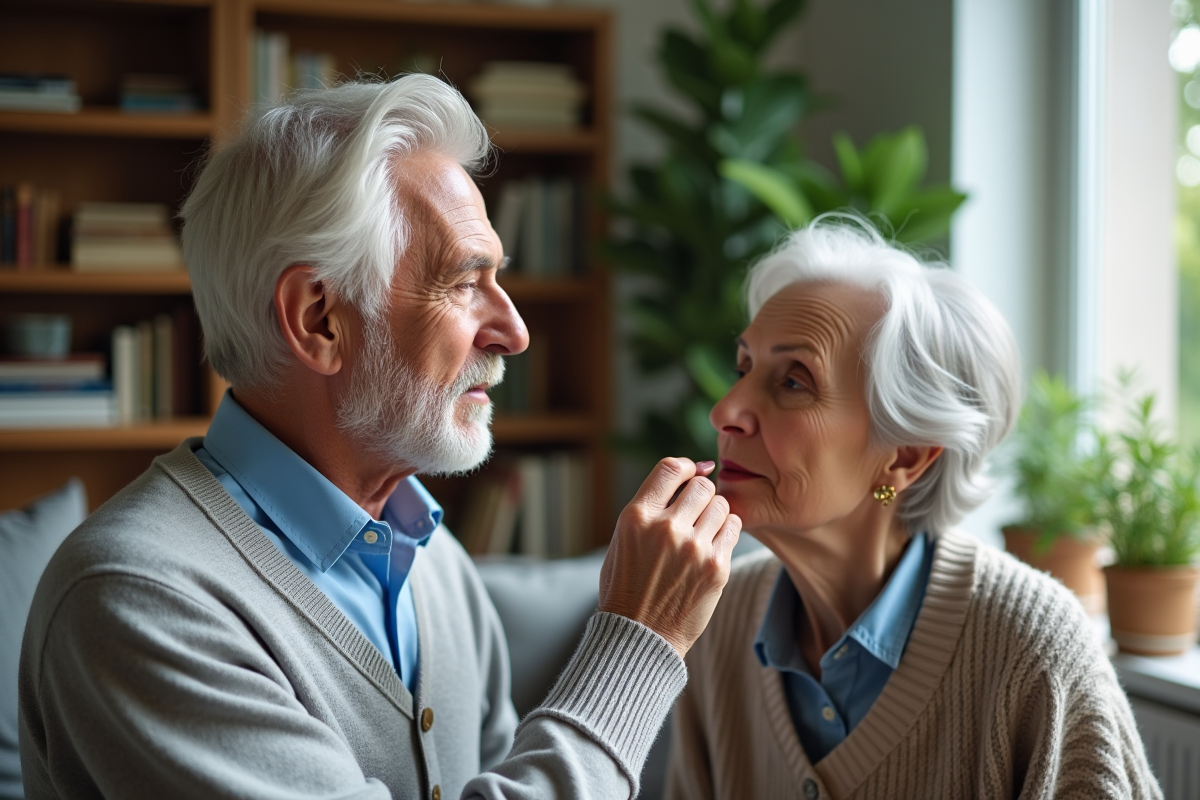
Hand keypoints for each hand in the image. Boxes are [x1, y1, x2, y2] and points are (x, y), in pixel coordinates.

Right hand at [598, 457, 741, 659]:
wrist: (640, 634)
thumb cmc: (628, 584)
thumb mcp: (623, 539)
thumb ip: (651, 506)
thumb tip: (693, 472)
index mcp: (637, 517)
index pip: (670, 468)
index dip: (686, 466)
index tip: (691, 473)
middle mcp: (666, 528)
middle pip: (702, 485)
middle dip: (701, 493)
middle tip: (695, 511)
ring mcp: (694, 549)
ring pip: (721, 505)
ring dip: (715, 513)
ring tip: (703, 530)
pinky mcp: (716, 568)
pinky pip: (734, 529)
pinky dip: (726, 531)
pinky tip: (713, 544)